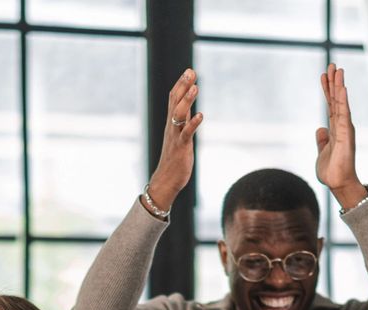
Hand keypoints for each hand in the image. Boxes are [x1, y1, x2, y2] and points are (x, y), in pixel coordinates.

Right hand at [146, 69, 202, 211]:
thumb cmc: (175, 158)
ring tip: (195, 87)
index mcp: (171, 123)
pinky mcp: (181, 147)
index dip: (181, 84)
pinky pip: (186, 133)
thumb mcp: (180, 135)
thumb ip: (184, 120)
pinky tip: (200, 115)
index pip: (173, 99)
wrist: (166, 179)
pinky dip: (193, 124)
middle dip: (182, 86)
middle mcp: (171, 126)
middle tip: (190, 71)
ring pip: (178, 114)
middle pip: (174, 102)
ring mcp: (175, 136)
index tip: (189, 71)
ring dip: (186, 100)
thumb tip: (189, 107)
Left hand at [315, 63, 367, 208]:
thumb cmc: (332, 170)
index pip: (330, 104)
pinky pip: (344, 113)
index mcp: (335, 128)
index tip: (324, 74)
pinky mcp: (346, 134)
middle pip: (336, 99)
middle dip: (333, 82)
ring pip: (341, 103)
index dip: (327, 90)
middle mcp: (342, 125)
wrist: (338, 183)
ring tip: (338, 69)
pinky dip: (343, 100)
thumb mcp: (322, 152)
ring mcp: (345, 128)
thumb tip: (320, 129)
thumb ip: (322, 140)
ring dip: (339, 86)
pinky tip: (342, 87)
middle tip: (332, 64)